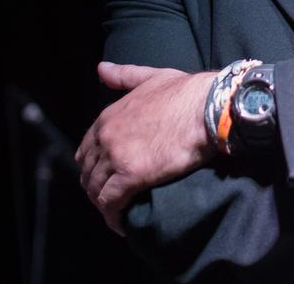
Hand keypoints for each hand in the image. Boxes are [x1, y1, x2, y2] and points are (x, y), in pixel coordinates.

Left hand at [75, 62, 217, 234]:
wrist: (207, 107)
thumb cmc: (186, 92)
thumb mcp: (152, 77)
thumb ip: (124, 76)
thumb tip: (101, 69)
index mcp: (109, 116)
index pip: (86, 148)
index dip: (92, 165)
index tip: (104, 176)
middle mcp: (106, 136)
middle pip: (88, 171)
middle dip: (95, 187)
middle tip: (111, 198)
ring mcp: (116, 157)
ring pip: (96, 189)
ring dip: (103, 204)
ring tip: (117, 214)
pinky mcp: (131, 176)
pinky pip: (111, 203)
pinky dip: (113, 217)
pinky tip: (121, 225)